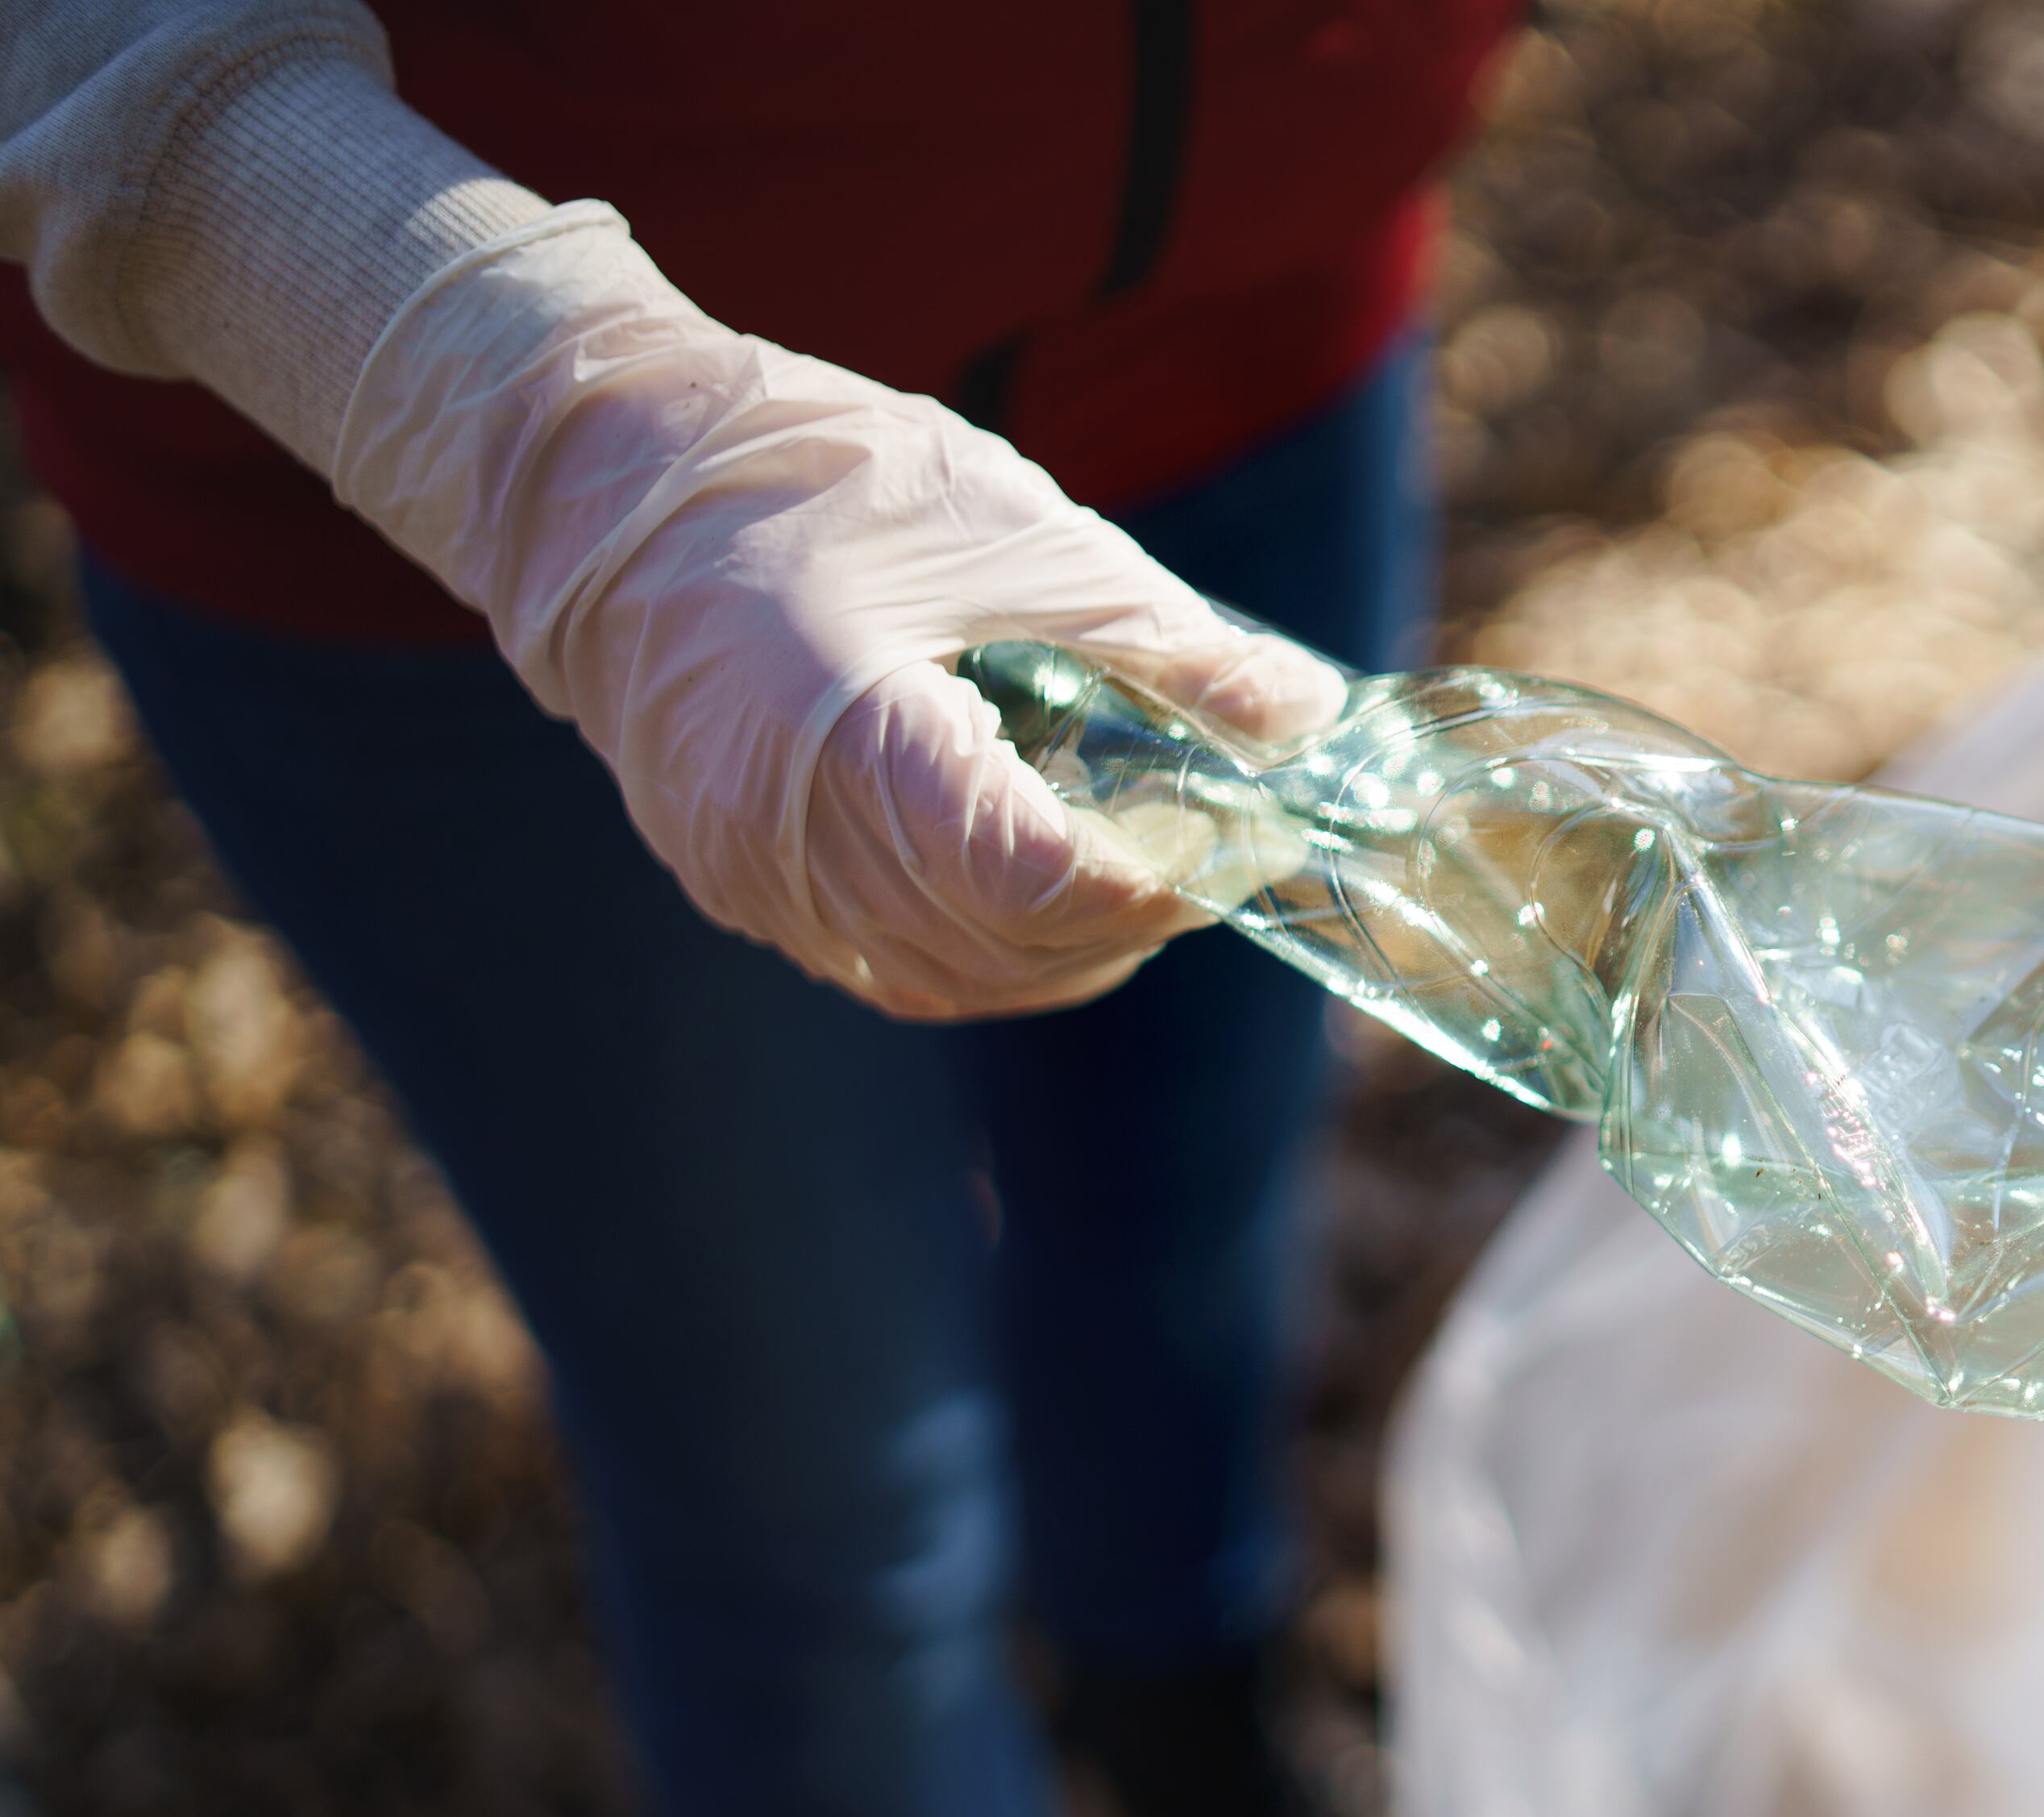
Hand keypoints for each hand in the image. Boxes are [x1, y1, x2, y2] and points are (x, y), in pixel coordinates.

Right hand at [333, 210, 1345, 1018]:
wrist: (599, 472)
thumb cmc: (809, 477)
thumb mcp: (1016, 532)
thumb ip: (1167, 644)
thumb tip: (1307, 715)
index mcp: (850, 743)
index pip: (1040, 880)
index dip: (1162, 875)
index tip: (1240, 833)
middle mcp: (786, 842)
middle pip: (1009, 946)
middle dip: (1134, 911)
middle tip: (1214, 843)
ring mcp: (751, 880)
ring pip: (953, 979)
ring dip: (1066, 944)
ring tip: (1138, 858)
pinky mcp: (736, 884)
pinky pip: (889, 962)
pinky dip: (986, 942)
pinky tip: (1039, 875)